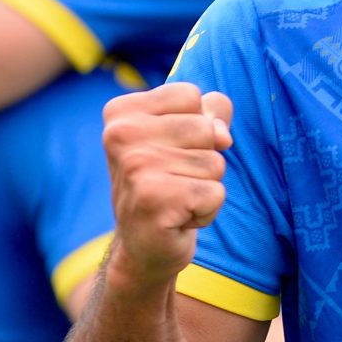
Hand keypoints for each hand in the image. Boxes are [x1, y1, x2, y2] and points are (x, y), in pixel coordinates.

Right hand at [102, 83, 233, 292]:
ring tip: (176, 198)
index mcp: (121, 112)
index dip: (196, 125)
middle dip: (204, 159)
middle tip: (174, 180)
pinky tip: (179, 218)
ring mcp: (134, 166)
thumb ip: (211, 112)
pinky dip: (207, 211)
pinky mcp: (153, 199)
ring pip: (214, 162)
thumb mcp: (188, 136)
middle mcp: (120, 135)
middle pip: (206, 128)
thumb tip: (221, 133)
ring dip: (205, 186)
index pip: (190, 95)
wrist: (143, 246)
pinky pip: (215, 193)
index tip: (170, 151)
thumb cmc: (168, 183)